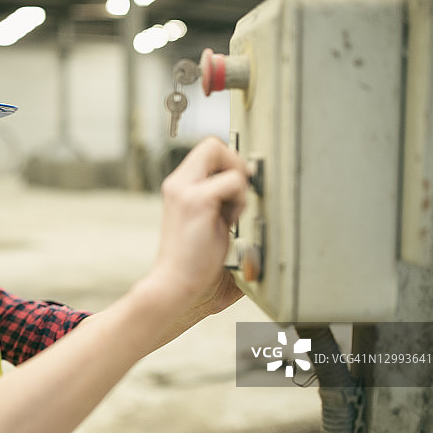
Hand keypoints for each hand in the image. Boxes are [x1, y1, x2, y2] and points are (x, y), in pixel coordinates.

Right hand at [149, 137, 247, 313]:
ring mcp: (185, 190)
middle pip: (212, 144)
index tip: (235, 189)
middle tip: (239, 195)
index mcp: (179, 189)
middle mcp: (178, 184)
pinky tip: (230, 221)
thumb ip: (225, 207)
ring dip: (238, 183)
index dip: (227, 163)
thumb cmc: (194, 267)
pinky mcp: (196, 200)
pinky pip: (234, 180)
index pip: (207, 153)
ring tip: (231, 214)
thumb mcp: (210, 226)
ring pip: (222, 153)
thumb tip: (256, 198)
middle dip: (235, 163)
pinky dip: (240, 199)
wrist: (175, 288)